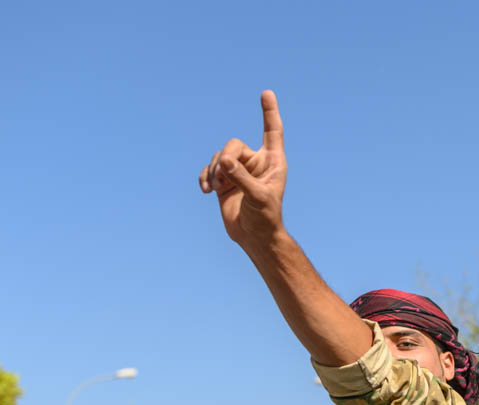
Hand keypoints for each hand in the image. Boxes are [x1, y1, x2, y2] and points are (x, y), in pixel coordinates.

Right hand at [198, 90, 287, 247]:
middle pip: (233, 144)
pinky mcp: (224, 181)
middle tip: (224, 179)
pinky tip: (207, 191)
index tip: (266, 93)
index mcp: (273, 162)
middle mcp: (256, 162)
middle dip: (225, 159)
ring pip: (219, 157)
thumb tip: (225, 162)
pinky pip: (209, 169)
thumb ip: (242, 178)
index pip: (272, 131)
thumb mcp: (258, 198)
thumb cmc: (264, 218)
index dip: (269, 112)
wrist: (253, 236)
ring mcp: (239, 171)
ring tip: (218, 189)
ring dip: (215, 171)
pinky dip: (205, 177)